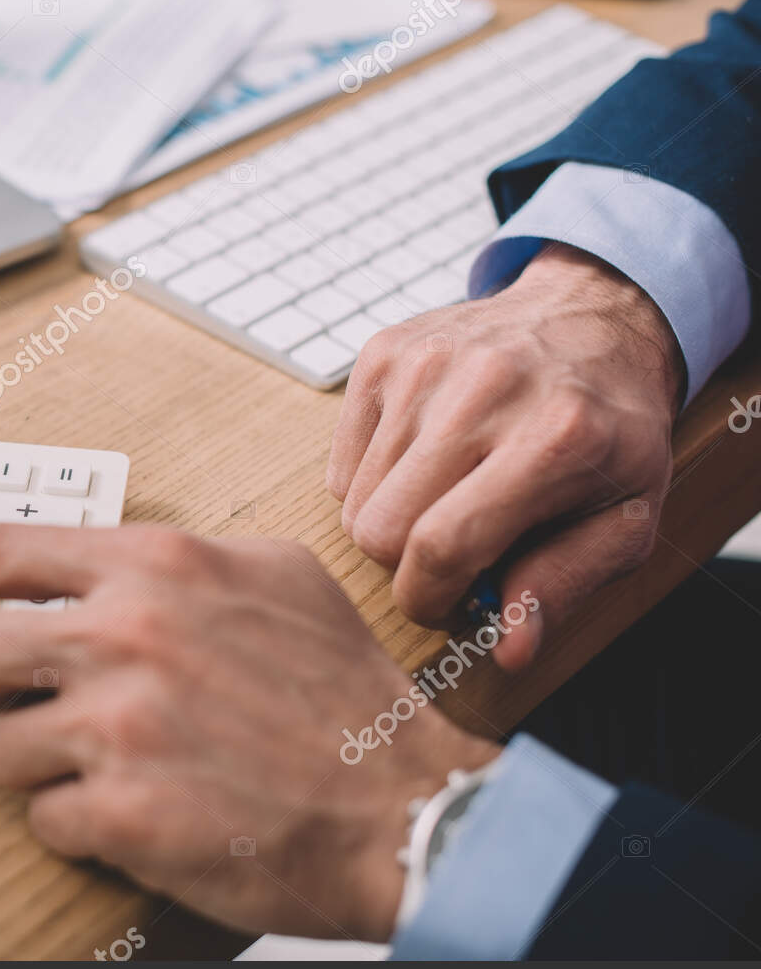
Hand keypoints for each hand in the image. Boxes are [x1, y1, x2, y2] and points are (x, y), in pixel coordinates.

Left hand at [0, 525, 499, 941]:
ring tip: (109, 766)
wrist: (405, 807)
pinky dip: (80, 822)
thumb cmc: (343, 695)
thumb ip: (178, 553)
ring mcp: (119, 728)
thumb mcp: (277, 574)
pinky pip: (44, 818)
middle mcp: (126, 637)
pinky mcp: (123, 814)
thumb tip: (96, 557)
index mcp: (156, 567)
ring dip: (37, 763)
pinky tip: (139, 812)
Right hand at [328, 244, 681, 669]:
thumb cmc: (611, 431)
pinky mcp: (385, 353)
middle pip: (381, 528)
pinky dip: (373, 481)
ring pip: (355, 500)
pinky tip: (423, 463)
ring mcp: (425, 365)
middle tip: (450, 555)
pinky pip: (343, 462)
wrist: (593, 319)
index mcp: (556, 438)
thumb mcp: (626, 518)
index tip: (444, 607)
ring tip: (445, 500)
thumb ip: (564, 584)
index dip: (428, 599)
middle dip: (405, 565)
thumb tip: (509, 649)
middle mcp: (483, 390)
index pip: (443, 545)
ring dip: (392, 520)